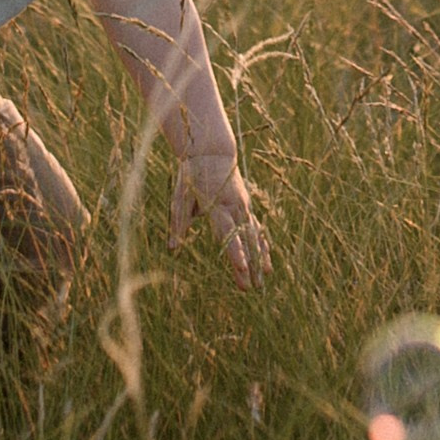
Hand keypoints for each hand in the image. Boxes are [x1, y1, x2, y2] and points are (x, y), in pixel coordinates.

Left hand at [170, 155, 269, 286]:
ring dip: (259, 258)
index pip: (228, 233)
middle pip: (244, 240)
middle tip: (251, 288)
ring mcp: (243, 206)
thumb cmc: (192, 173)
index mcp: (217, 205)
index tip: (242, 268)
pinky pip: (256, 229)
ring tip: (264, 279)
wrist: (213, 151)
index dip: (235, 252)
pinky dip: (261, 245)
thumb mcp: (180, 195)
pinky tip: (266, 260)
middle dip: (248, 265)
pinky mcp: (245, 206)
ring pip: (254, 236)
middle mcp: (234, 207)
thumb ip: (179, 221)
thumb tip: (173, 248)